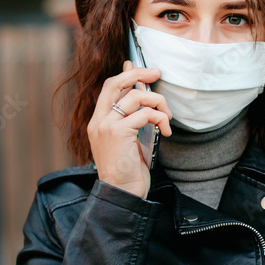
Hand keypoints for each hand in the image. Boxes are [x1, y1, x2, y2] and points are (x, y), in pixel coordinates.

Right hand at [87, 60, 171, 198]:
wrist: (122, 193)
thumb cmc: (127, 171)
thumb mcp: (127, 141)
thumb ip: (131, 119)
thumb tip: (141, 98)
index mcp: (98, 122)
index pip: (109, 87)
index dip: (127, 74)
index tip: (145, 71)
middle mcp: (99, 121)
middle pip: (116, 83)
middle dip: (139, 73)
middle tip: (157, 73)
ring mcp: (106, 126)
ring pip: (135, 96)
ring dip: (158, 103)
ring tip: (167, 118)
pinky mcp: (118, 133)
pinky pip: (144, 114)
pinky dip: (160, 118)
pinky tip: (165, 131)